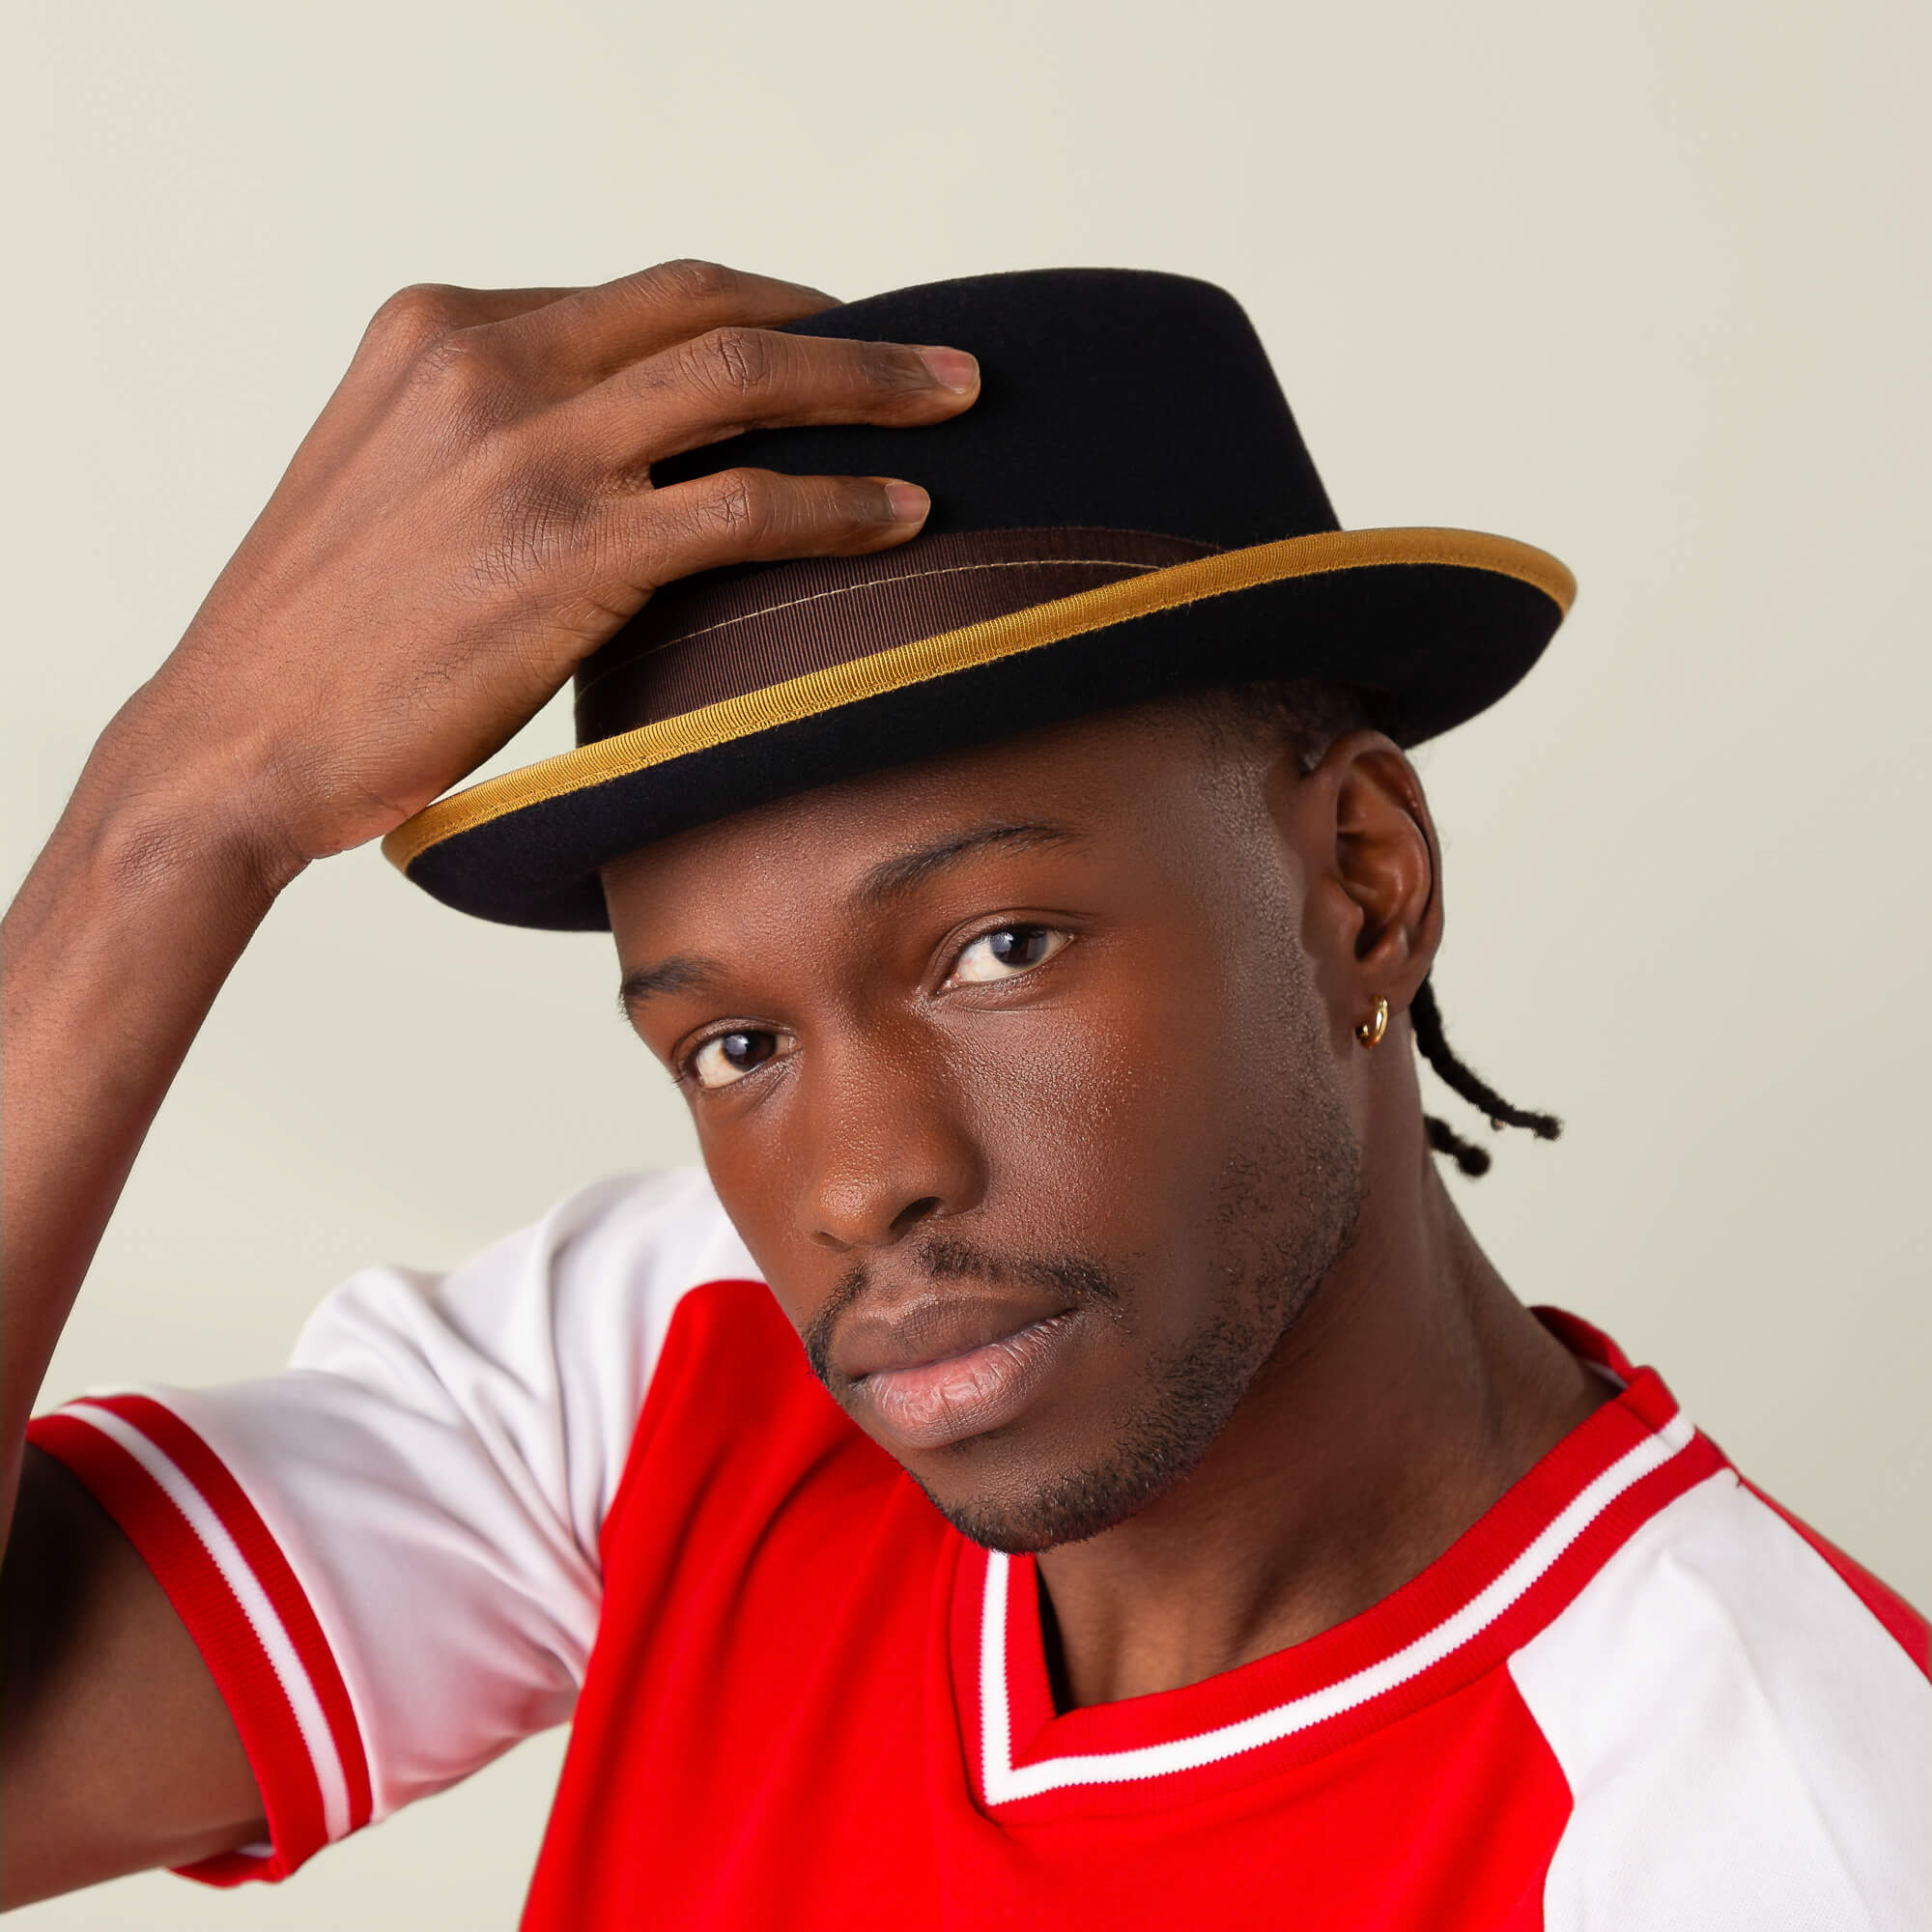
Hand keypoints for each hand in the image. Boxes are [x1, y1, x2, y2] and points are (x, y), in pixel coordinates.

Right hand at [106, 260, 977, 876]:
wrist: (239, 740)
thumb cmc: (324, 641)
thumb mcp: (397, 486)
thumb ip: (500, 438)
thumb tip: (633, 459)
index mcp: (438, 329)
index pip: (637, 299)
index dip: (754, 315)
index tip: (829, 346)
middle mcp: (485, 360)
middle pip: (710, 309)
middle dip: (842, 329)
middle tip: (938, 360)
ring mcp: (527, 446)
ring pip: (745, 380)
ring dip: (871, 388)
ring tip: (955, 407)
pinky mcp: (567, 545)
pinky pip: (746, 501)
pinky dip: (840, 503)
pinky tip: (901, 516)